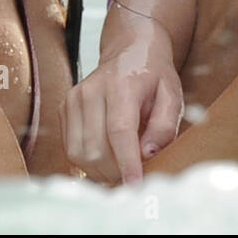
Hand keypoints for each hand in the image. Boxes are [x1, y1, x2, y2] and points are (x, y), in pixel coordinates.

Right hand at [61, 25, 183, 185]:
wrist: (130, 50)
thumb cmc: (154, 76)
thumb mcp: (172, 95)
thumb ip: (164, 126)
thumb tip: (147, 154)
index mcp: (121, 84)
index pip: (119, 131)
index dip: (127, 163)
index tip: (135, 187)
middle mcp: (92, 90)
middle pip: (96, 148)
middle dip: (116, 172)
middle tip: (134, 176)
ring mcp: (74, 98)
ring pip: (79, 153)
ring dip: (100, 171)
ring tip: (120, 169)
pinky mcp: (65, 107)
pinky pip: (70, 149)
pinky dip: (87, 163)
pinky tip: (105, 159)